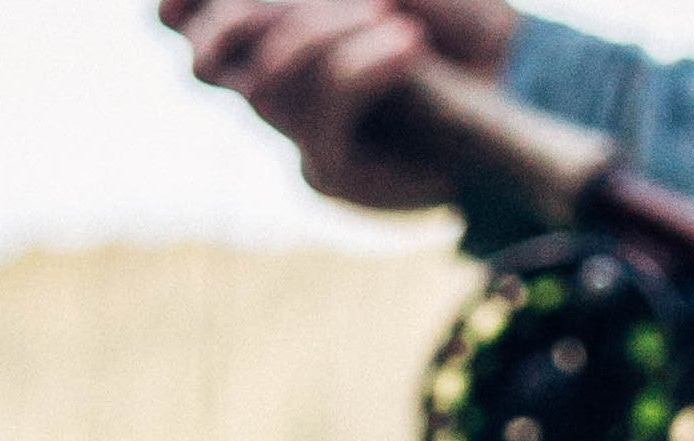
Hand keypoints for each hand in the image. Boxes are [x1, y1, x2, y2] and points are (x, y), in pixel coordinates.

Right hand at [161, 0, 522, 210]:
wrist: (514, 83)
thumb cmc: (459, 17)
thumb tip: (330, 3)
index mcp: (275, 26)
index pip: (193, 19)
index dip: (179, 5)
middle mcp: (272, 82)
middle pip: (206, 63)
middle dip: (229, 22)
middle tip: (285, 1)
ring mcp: (296, 132)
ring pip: (263, 85)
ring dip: (320, 34)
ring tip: (389, 11)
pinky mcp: (331, 170)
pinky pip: (322, 114)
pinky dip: (360, 67)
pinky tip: (407, 44)